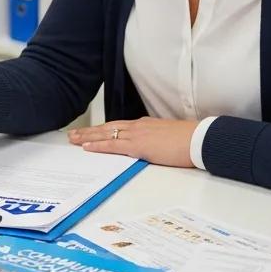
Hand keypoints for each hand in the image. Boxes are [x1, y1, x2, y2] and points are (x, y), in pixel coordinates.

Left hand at [68, 117, 197, 167]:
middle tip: (72, 135)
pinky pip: (113, 145)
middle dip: (89, 132)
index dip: (102, 129)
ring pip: (106, 134)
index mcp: (144, 124)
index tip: (90, 132)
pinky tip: (87, 147)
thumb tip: (151, 146)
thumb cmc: (188, 140)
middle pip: (107, 127)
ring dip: (88, 137)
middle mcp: (137, 126)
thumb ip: (155, 139)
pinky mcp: (138, 146)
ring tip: (73, 140)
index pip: (117, 126)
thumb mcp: (167, 136)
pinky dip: (98, 145)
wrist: (197, 139)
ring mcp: (136, 135)